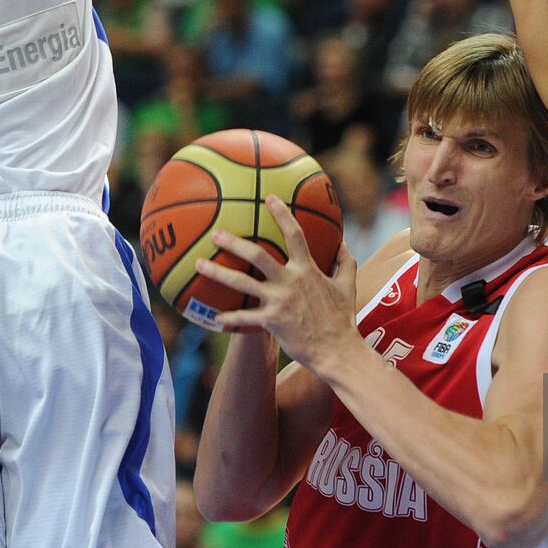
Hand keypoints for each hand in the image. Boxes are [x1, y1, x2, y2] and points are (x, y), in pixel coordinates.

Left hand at [194, 195, 360, 370]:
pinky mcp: (272, 321)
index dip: (281, 214)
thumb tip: (345, 244)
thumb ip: (346, 263)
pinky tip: (214, 316)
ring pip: (242, 283)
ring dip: (218, 273)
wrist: (337, 350)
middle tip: (215, 232)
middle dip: (234, 242)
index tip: (268, 198)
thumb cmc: (342, 319)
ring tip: (199, 264)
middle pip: (257, 255)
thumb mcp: (348, 287)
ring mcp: (279, 301)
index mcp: (308, 269)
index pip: (294, 235)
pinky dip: (229, 317)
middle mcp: (291, 281)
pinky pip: (244, 317)